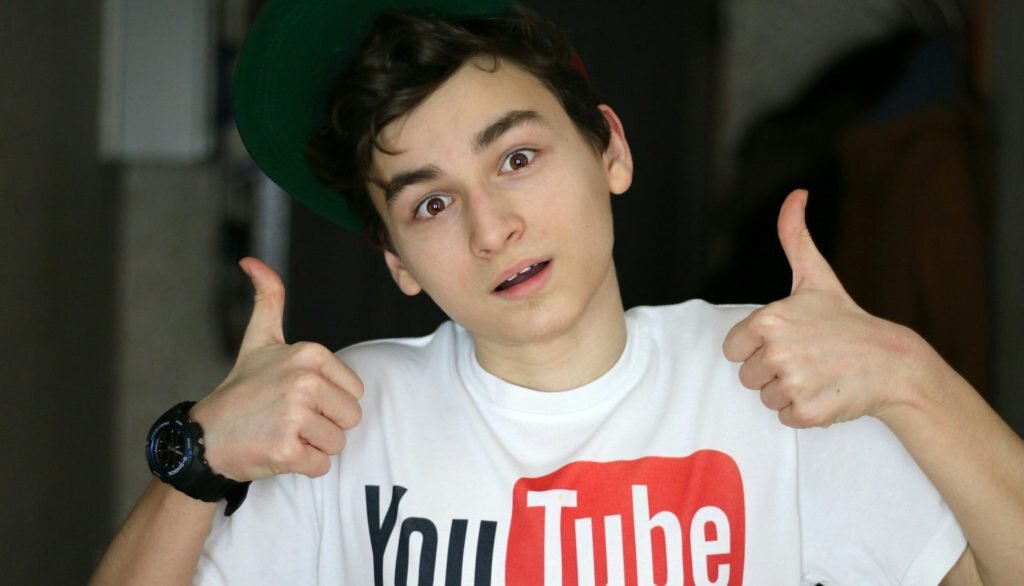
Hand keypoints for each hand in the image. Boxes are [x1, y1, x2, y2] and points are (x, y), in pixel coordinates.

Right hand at [189, 257, 363, 479]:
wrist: (205, 437)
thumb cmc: (241, 390)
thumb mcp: (258, 340)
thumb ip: (268, 299)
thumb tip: (251, 261)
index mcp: (309, 354)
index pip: (354, 392)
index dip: (330, 401)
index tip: (296, 398)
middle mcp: (304, 381)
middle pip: (351, 418)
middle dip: (325, 426)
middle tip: (290, 420)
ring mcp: (294, 417)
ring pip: (337, 443)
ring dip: (314, 447)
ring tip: (283, 434)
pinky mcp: (287, 450)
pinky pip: (321, 466)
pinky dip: (303, 466)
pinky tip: (278, 452)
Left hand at [722, 190, 926, 427]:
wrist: (892, 363)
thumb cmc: (847, 320)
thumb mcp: (816, 277)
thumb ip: (794, 236)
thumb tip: (796, 194)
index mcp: (768, 319)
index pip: (733, 348)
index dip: (757, 348)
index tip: (787, 341)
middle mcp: (776, 351)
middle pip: (748, 376)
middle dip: (772, 371)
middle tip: (807, 358)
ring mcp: (793, 382)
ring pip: (765, 397)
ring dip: (788, 391)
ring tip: (818, 374)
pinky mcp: (807, 411)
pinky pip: (785, 417)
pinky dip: (804, 411)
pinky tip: (826, 392)